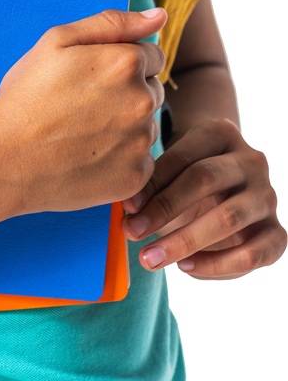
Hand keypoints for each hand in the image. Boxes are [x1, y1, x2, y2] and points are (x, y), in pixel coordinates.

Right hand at [0, 7, 166, 216]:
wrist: (6, 158)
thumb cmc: (27, 95)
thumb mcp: (57, 42)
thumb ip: (113, 23)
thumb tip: (160, 15)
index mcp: (125, 63)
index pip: (152, 55)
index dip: (122, 62)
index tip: (93, 75)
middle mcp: (142, 101)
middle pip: (153, 89)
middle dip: (128, 92)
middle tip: (84, 103)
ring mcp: (141, 142)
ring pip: (147, 125)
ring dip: (127, 125)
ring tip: (84, 130)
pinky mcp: (136, 176)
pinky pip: (141, 159)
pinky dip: (122, 157)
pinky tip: (90, 154)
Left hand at [122, 119, 286, 277]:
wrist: (230, 188)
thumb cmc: (191, 176)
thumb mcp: (174, 169)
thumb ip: (155, 182)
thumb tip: (129, 208)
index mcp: (222, 133)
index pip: (184, 156)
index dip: (153, 183)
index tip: (127, 207)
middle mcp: (251, 161)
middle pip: (205, 180)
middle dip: (165, 209)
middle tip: (133, 232)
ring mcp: (267, 196)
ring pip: (228, 218)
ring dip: (184, 241)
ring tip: (151, 257)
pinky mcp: (277, 232)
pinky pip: (253, 253)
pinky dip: (216, 264)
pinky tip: (185, 267)